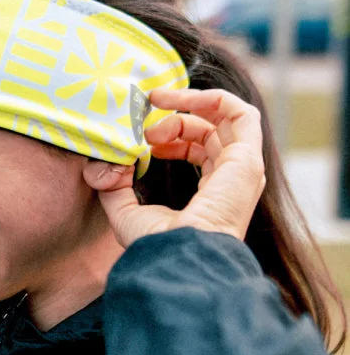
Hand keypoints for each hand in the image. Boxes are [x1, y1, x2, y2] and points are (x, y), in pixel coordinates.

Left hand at [83, 88, 265, 248]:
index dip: (170, 135)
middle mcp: (232, 180)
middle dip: (175, 116)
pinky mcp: (247, 159)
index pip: (199, 150)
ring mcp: (243, 170)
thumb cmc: (156, 245)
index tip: (142, 135)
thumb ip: (114, 186)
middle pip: (210, 131)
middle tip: (144, 117)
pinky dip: (211, 98)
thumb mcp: (124, 212)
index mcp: (212, 194)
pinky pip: (241, 113)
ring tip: (156, 104)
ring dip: (189, 103)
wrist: (178, 256)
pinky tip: (179, 100)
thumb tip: (107, 162)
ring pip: (226, 117)